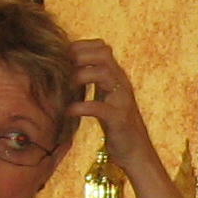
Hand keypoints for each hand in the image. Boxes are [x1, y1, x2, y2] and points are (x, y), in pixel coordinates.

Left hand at [67, 40, 152, 171]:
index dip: (81, 46)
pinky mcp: (119, 119)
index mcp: (117, 77)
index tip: (62, 55)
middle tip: (62, 66)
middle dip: (80, 56)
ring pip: (104, 74)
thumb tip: (67, 67)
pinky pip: (99, 107)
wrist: (135, 151)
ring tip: (66, 85)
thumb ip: (92, 80)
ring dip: (81, 75)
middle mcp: (121, 84)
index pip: (102, 48)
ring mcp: (122, 100)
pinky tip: (69, 111)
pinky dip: (81, 107)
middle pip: (104, 54)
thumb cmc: (114, 123)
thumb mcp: (104, 96)